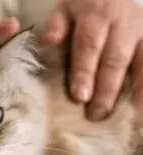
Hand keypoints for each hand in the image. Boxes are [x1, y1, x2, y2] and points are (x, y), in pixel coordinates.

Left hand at [42, 0, 142, 119]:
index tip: (80, 97)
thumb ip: (57, 24)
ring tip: (130, 116)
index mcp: (95, 16)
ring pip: (141, 63)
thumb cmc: (85, 5)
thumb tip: (49, 42)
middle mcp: (121, 24)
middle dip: (106, 89)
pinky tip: (142, 105)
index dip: (84, 73)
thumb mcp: (66, 7)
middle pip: (114, 60)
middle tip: (97, 114)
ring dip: (137, 90)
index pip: (88, 47)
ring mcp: (141, 31)